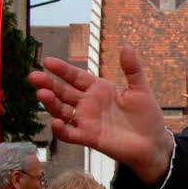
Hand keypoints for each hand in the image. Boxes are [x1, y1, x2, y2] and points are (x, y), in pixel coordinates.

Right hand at [29, 46, 172, 183]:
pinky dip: (62, 130)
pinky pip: (71, 134)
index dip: (62, 70)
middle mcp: (89, 104)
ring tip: (41, 94)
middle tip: (34, 76)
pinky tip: (56, 123)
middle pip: (63, 92)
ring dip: (51, 104)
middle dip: (48, 84)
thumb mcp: (141, 89)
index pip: (76, 77)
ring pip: (62, 111)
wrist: (153, 142)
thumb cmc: (146, 115)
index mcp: (99, 89)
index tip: (48, 62)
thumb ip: (133, 69)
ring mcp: (87, 121)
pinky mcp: (90, 138)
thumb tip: (126, 47)